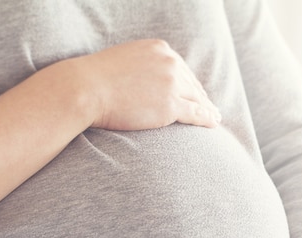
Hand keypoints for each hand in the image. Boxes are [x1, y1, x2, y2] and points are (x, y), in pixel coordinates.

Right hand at [69, 39, 220, 130]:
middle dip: (201, 97)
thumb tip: (147, 79)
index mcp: (160, 49)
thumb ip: (142, 66)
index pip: (181, 68)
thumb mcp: (124, 61)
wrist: (86, 89)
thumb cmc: (96, 79)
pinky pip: (196, 113)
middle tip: (210, 107)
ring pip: (197, 99)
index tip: (196, 93)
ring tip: (215, 118)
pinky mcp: (170, 105)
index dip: (190, 83)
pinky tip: (213, 123)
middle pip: (192, 83)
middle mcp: (170, 62)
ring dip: (208, 109)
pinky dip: (207, 119)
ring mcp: (172, 84)